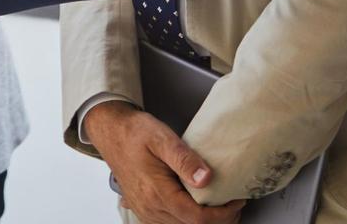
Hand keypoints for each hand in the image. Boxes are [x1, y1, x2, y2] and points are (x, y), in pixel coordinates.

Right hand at [85, 101, 238, 223]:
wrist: (110, 132)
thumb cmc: (135, 132)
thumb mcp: (162, 137)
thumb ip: (184, 159)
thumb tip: (206, 178)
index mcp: (156, 192)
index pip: (196, 217)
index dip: (221, 214)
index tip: (236, 201)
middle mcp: (149, 207)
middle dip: (217, 220)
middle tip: (233, 204)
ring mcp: (145, 212)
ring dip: (203, 221)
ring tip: (219, 206)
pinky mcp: (143, 210)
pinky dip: (187, 220)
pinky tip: (197, 207)